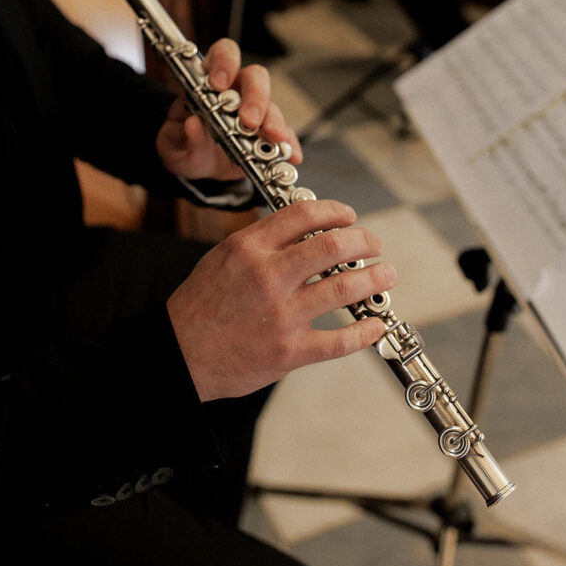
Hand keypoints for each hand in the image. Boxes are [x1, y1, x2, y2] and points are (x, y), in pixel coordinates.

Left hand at [155, 37, 301, 180]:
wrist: (198, 165)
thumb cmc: (184, 145)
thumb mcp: (172, 144)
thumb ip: (179, 136)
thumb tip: (193, 125)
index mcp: (208, 82)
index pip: (222, 55)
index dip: (224, 62)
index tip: (219, 83)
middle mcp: (236, 91)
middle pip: (255, 77)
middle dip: (255, 96)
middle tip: (248, 119)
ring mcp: (255, 111)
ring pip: (272, 105)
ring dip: (274, 121)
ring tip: (273, 138)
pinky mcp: (267, 134)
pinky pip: (285, 134)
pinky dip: (290, 144)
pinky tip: (292, 155)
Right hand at [167, 199, 395, 400]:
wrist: (179, 354)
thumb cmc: (201, 304)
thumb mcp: (223, 257)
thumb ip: (261, 241)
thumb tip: (303, 225)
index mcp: (249, 249)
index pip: (303, 216)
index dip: (334, 211)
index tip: (349, 216)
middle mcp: (267, 277)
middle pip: (331, 246)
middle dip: (363, 241)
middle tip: (374, 243)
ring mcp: (280, 315)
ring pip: (341, 289)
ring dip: (372, 279)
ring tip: (385, 274)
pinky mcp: (288, 352)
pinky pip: (337, 341)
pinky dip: (363, 332)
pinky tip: (376, 325)